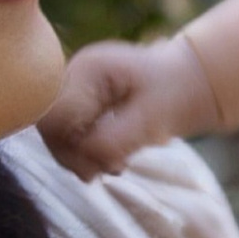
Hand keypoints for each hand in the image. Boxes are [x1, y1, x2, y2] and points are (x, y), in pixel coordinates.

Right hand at [35, 34, 214, 176]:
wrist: (189, 82)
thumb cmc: (176, 93)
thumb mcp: (150, 119)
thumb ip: (115, 141)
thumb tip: (85, 165)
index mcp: (88, 68)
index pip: (54, 116)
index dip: (71, 148)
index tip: (104, 166)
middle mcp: (73, 74)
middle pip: (49, 126)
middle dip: (75, 156)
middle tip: (112, 169)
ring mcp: (74, 88)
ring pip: (55, 135)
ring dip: (81, 158)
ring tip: (117, 165)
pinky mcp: (79, 103)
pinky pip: (67, 136)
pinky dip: (86, 154)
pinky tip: (112, 158)